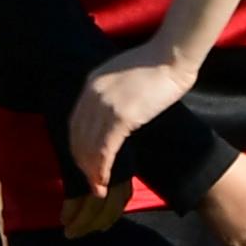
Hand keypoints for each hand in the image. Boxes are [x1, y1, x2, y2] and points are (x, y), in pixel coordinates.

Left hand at [67, 47, 194, 201]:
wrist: (170, 56)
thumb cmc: (156, 65)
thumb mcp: (121, 75)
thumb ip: (110, 92)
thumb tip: (111, 115)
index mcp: (91, 84)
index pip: (76, 123)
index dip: (77, 146)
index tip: (83, 162)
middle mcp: (92, 96)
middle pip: (79, 137)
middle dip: (82, 163)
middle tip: (90, 182)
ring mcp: (105, 106)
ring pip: (90, 147)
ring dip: (91, 172)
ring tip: (97, 188)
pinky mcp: (121, 117)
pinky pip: (105, 149)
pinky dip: (102, 168)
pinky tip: (103, 181)